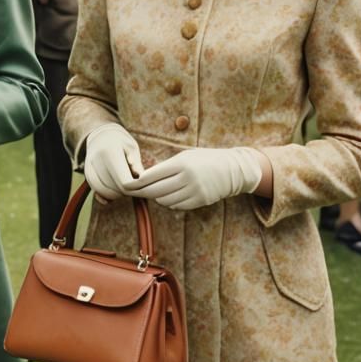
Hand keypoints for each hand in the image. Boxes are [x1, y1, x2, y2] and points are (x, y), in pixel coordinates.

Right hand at [81, 124, 143, 201]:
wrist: (101, 135)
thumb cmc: (120, 142)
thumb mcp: (131, 148)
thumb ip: (136, 165)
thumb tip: (142, 181)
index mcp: (110, 151)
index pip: (124, 181)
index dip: (134, 187)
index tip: (141, 185)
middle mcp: (97, 159)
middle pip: (114, 187)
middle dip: (126, 192)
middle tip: (135, 187)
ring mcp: (89, 166)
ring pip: (103, 190)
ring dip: (115, 194)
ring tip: (125, 188)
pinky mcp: (87, 173)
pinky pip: (94, 189)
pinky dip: (103, 196)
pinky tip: (109, 199)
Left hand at [124, 147, 262, 210]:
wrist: (233, 170)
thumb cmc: (205, 159)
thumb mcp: (185, 156)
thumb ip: (167, 166)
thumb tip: (144, 177)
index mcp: (181, 164)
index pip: (153, 175)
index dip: (138, 181)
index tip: (127, 183)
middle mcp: (188, 178)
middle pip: (156, 190)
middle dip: (141, 192)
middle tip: (131, 191)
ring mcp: (195, 191)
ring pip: (165, 200)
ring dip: (155, 198)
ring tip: (150, 192)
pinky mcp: (200, 201)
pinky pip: (177, 206)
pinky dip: (168, 202)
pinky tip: (166, 196)